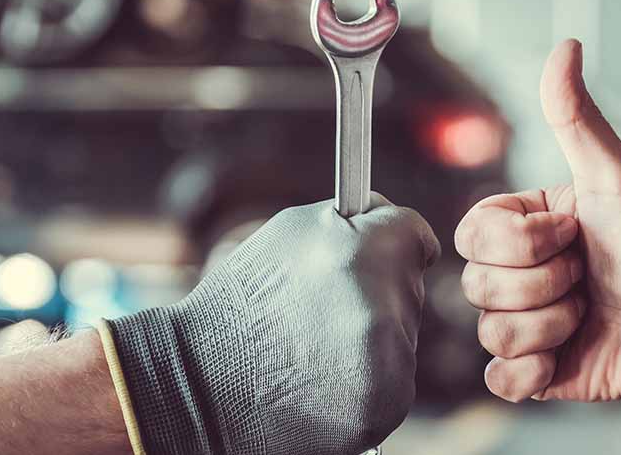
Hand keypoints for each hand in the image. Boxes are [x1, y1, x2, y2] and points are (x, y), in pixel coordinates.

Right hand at [107, 195, 439, 453]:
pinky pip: (396, 375)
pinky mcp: (387, 402)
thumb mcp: (290, 233)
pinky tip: (325, 376)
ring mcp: (389, 361)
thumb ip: (353, 221)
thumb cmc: (244, 301)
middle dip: (379, 290)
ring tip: (316, 343)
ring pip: (404, 333)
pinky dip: (370, 375)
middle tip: (323, 308)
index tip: (377, 254)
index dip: (395, 242)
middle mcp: (383, 305)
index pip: (417, 235)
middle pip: (411, 285)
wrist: (203, 384)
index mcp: (364, 251)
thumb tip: (396, 219)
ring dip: (374, 334)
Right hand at [456, 39, 620, 401]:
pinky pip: (500, 379)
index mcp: (522, 227)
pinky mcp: (535, 372)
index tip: (574, 233)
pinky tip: (569, 353)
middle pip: (477, 284)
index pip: (472, 233)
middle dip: (546, 283)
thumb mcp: (616, 177)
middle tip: (588, 275)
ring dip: (554, 324)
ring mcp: (523, 324)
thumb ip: (577, 118)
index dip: (523, 241)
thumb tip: (565, 47)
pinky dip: (536, 370)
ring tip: (589, 311)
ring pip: (492, 332)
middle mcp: (515, 274)